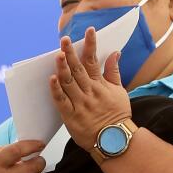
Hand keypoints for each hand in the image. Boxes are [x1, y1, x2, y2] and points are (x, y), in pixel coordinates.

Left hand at [51, 27, 130, 150]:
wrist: (114, 141)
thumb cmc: (118, 117)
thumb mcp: (120, 92)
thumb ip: (114, 72)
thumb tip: (114, 53)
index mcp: (101, 85)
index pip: (94, 60)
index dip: (90, 44)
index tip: (89, 31)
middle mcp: (89, 92)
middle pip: (78, 69)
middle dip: (71, 52)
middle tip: (64, 39)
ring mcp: (79, 104)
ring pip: (68, 82)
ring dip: (62, 67)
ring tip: (58, 54)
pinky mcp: (71, 117)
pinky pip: (61, 101)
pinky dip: (56, 90)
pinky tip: (51, 78)